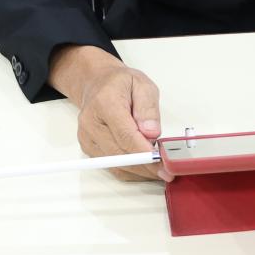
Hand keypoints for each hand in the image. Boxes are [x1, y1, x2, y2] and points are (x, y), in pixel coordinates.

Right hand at [49, 45, 165, 180]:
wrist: (96, 84)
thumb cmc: (119, 83)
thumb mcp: (142, 84)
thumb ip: (148, 108)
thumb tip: (151, 133)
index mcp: (104, 103)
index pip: (125, 135)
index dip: (145, 153)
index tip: (162, 162)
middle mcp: (91, 122)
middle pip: (120, 154)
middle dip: (146, 165)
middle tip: (167, 169)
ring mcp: (87, 137)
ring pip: (116, 165)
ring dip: (139, 170)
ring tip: (158, 167)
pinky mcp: (88, 148)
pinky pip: (111, 167)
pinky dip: (130, 170)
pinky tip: (145, 166)